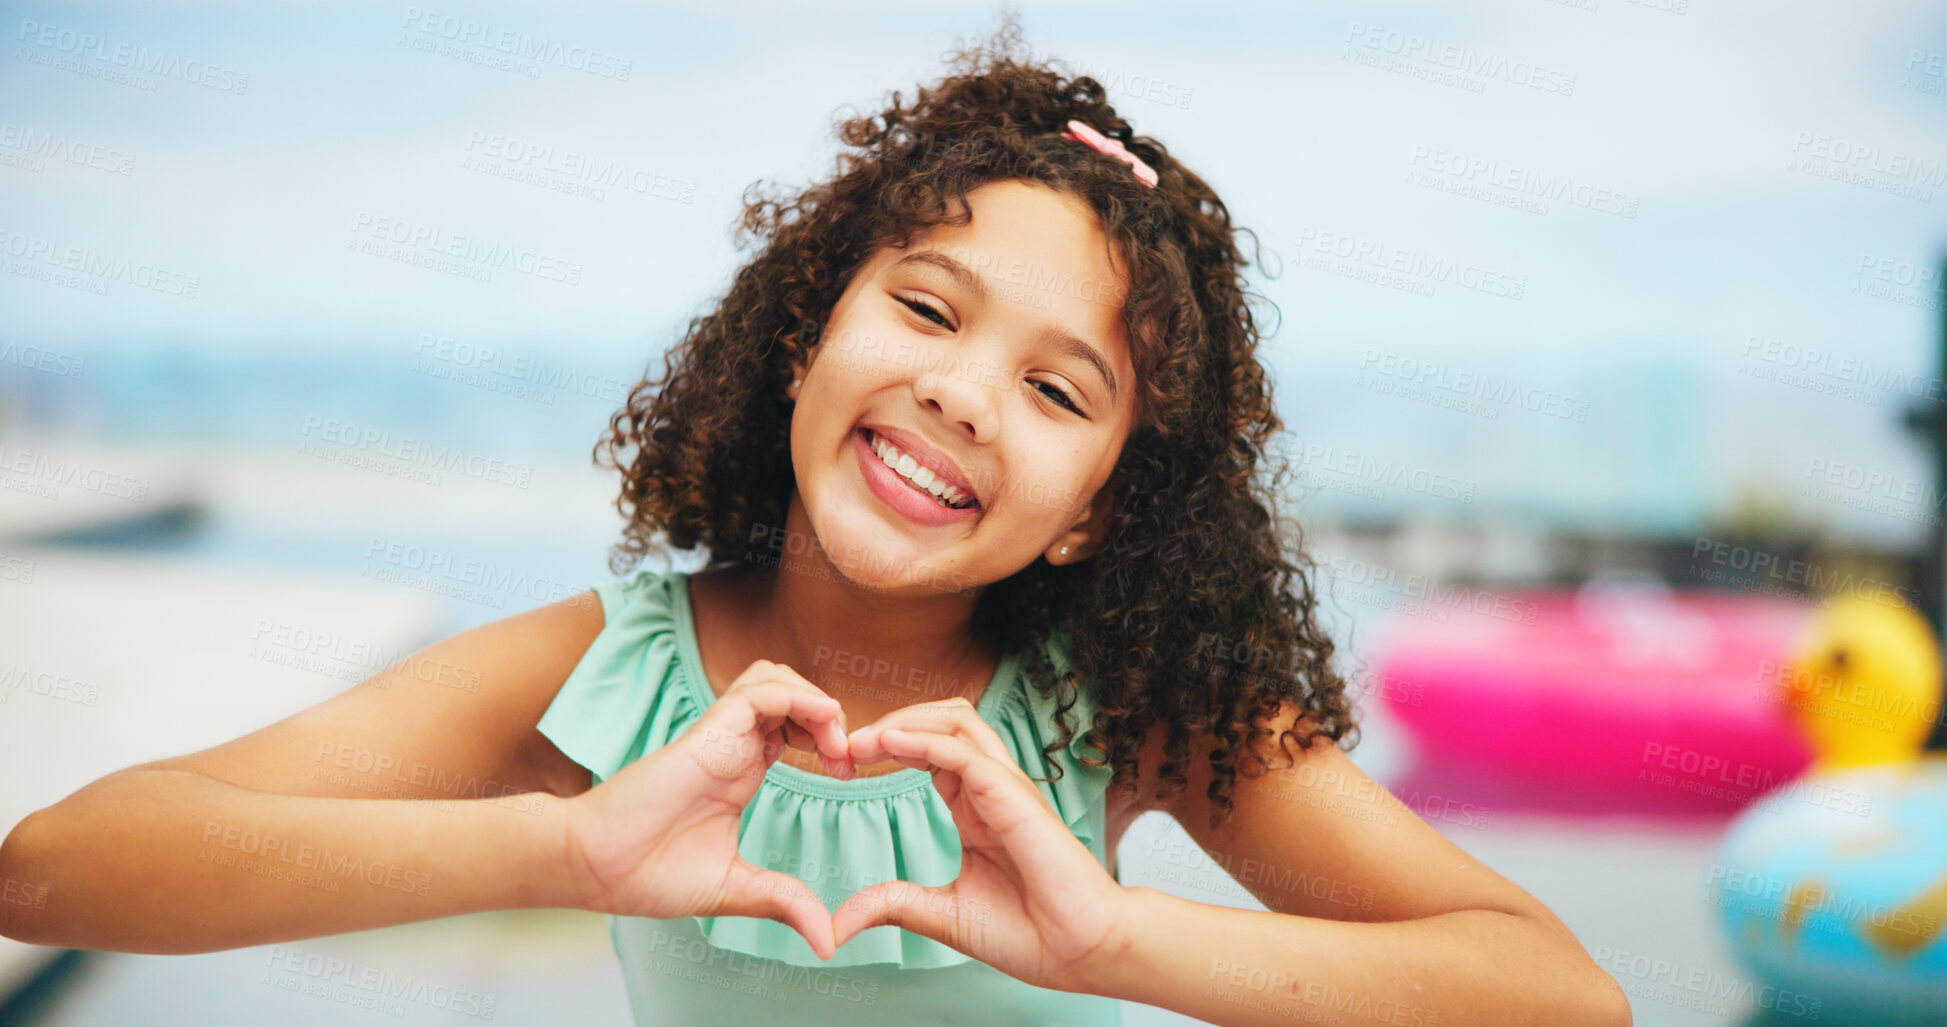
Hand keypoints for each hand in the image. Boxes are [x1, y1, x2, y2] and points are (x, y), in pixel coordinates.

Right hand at [565, 660, 857, 959]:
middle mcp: (732, 747)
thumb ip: (784, 903)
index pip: (792, 727)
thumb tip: (828, 943)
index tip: (848, 774)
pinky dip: (798, 699)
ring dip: (814, 699)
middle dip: (828, 714)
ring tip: (833, 743)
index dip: (827, 739)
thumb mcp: (735, 890)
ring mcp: (719, 736)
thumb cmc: (647, 875)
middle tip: (847, 757)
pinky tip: (821, 727)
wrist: (595, 869)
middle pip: (788, 691)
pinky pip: (759, 693)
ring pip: (774, 678)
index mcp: (740, 772)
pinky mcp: (707, 733)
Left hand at [829, 697, 1135, 992]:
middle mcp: (991, 787)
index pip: (929, 747)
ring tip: (860, 741)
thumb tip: (841, 919)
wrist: (1079, 952)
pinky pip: (966, 753)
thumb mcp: (943, 914)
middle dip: (889, 721)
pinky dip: (924, 740)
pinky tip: (889, 744)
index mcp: (975, 806)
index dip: (885, 745)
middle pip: (941, 719)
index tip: (842, 764)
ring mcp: (1005, 787)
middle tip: (842, 748)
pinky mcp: (1014, 797)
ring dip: (904, 720)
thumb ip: (895, 904)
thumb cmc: (1029, 932)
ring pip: (956, 720)